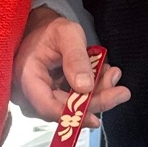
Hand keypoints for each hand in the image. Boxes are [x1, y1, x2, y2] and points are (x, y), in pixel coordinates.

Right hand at [11, 7, 129, 126]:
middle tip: (120, 92)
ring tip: (113, 75)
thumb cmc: (51, 29)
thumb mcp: (67, 35)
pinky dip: (91, 91)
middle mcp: (29, 91)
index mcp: (26, 76)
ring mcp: (41, 95)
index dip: (72, 116)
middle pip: (63, 110)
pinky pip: (73, 101)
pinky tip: (104, 76)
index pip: (47, 106)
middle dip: (94, 101)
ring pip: (71, 107)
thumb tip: (85, 88)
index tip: (95, 118)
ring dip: (97, 95)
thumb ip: (76, 59)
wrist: (42, 28)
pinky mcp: (52, 95)